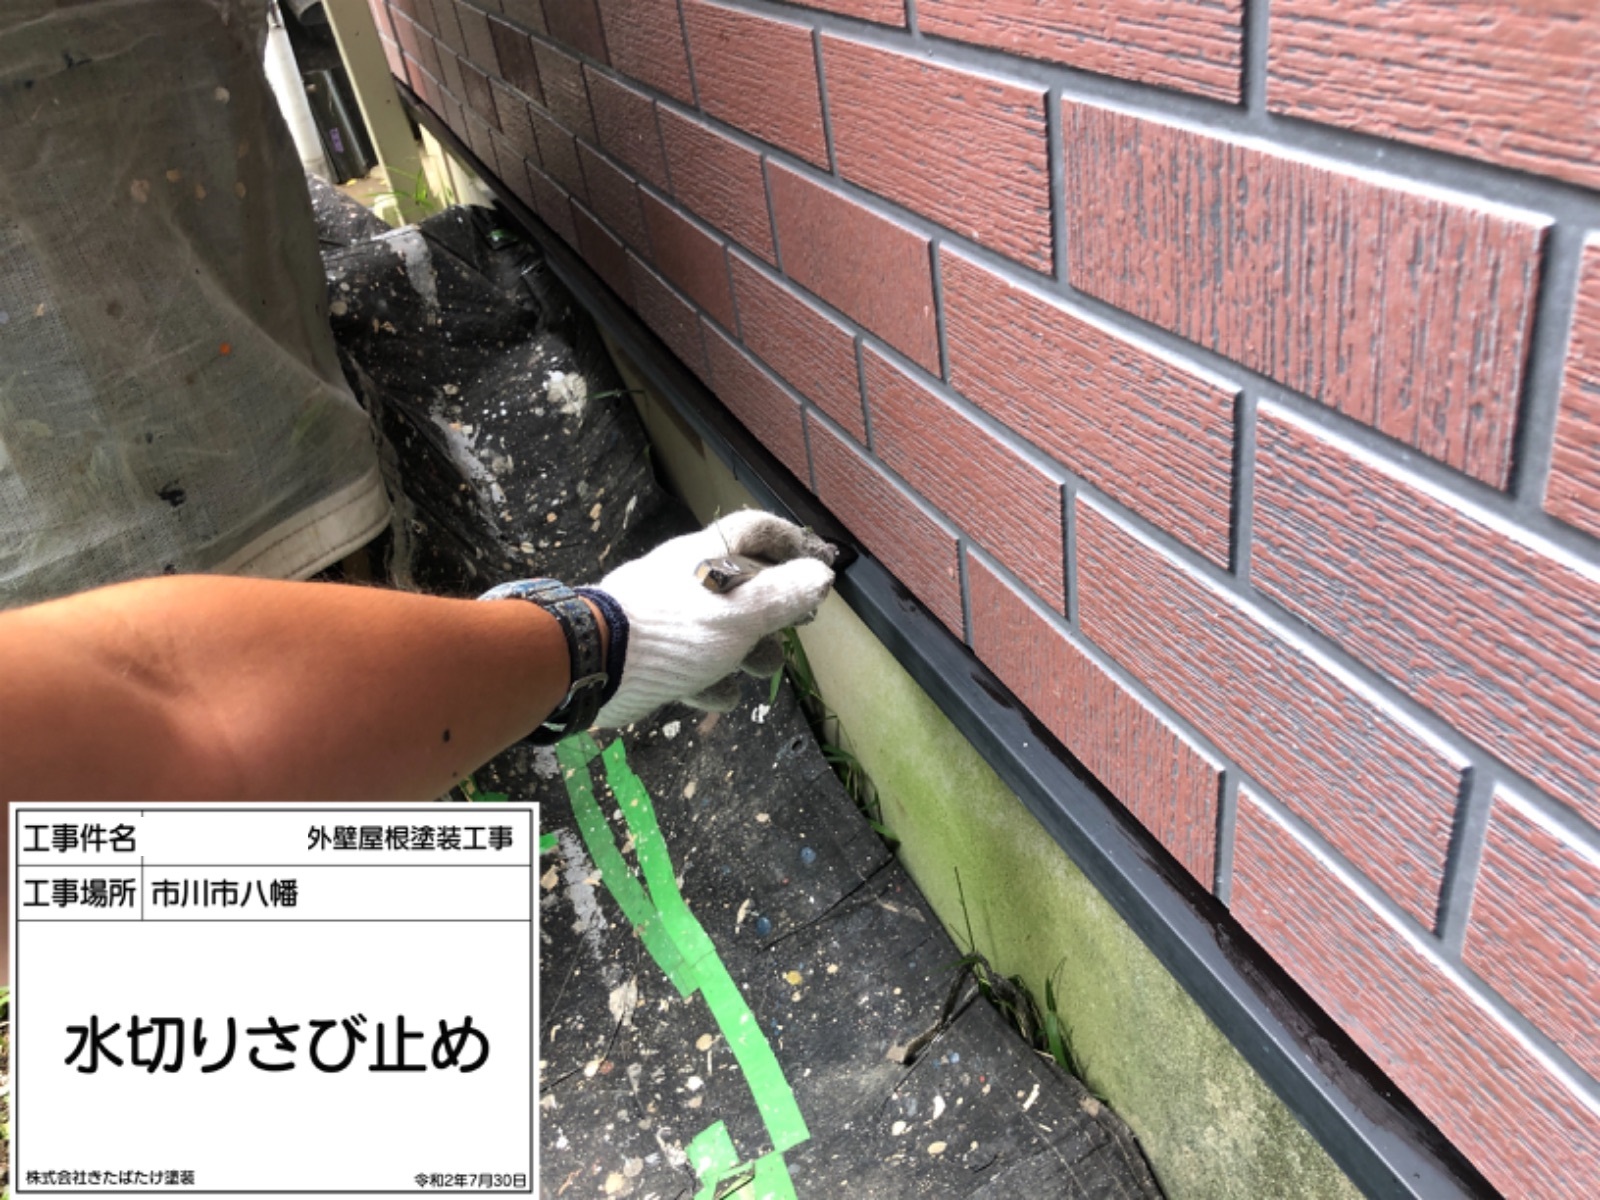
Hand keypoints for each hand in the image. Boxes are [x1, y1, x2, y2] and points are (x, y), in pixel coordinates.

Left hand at [592, 511, 835, 726]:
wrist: (594, 663)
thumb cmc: (677, 630)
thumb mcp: (743, 613)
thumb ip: (784, 595)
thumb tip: (821, 575)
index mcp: (707, 554)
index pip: (755, 530)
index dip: (790, 541)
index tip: (816, 563)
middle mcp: (685, 577)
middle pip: (740, 585)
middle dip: (770, 612)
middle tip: (792, 631)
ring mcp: (664, 613)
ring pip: (717, 626)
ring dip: (744, 650)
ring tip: (757, 670)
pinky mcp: (647, 649)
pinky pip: (688, 659)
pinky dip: (707, 678)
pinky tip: (715, 695)